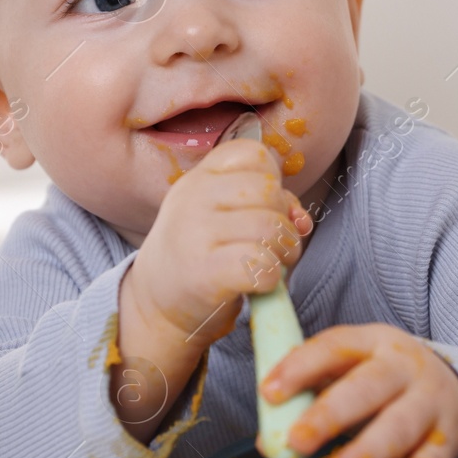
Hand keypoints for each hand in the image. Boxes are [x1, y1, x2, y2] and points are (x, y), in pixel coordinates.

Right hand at [121, 139, 312, 361]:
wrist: (156, 303)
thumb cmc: (201, 254)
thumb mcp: (223, 216)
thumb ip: (268, 206)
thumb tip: (302, 220)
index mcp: (200, 177)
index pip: (254, 154)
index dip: (272, 180)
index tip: (262, 207)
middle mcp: (193, 198)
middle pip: (269, 191)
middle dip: (285, 220)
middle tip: (275, 243)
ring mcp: (195, 234)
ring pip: (270, 228)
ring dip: (284, 251)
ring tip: (271, 263)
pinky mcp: (204, 273)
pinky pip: (261, 264)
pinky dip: (272, 278)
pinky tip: (259, 284)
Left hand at [261, 323, 457, 457]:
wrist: (455, 390)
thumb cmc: (383, 383)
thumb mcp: (350, 373)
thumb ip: (309, 398)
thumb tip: (269, 440)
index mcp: (373, 342)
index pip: (335, 347)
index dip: (301, 368)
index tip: (269, 393)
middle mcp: (404, 368)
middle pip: (368, 387)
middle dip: (330, 414)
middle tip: (297, 441)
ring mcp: (430, 402)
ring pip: (399, 426)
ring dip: (367, 452)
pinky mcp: (447, 439)